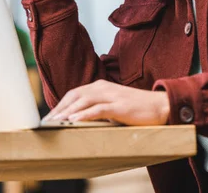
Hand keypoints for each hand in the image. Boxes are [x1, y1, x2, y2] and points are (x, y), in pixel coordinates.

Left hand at [43, 80, 170, 125]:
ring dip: (68, 111)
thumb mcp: (113, 105)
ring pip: (84, 100)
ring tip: (55, 122)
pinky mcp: (120, 106)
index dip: (60, 104)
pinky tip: (74, 120)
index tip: (49, 117)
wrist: (160, 106)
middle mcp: (104, 87)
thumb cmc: (136, 108)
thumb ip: (98, 108)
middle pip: (75, 95)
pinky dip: (85, 114)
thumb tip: (78, 119)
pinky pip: (99, 109)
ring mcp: (112, 95)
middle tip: (46, 122)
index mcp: (101, 86)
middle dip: (59, 109)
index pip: (75, 93)